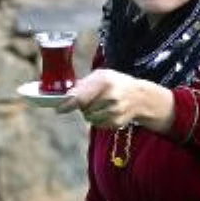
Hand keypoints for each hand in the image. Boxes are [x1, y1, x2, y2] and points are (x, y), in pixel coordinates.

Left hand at [57, 69, 174, 133]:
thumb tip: (65, 96)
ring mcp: (114, 111)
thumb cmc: (115, 83)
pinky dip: (98, 119)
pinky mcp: (116, 123)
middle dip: (82, 106)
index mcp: (104, 81)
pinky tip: (107, 111)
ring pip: (89, 118)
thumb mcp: (101, 76)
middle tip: (91, 99)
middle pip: (83, 109)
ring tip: (100, 105)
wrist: (140, 97)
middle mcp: (110, 97)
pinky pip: (97, 124)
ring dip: (90, 113)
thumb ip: (83, 84)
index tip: (59, 108)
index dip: (67, 104)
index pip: (80, 97)